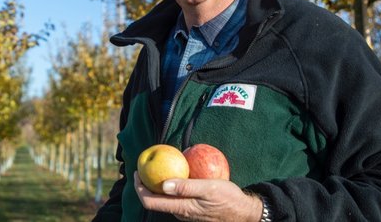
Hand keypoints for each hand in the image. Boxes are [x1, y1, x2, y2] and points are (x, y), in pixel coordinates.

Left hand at [134, 171, 262, 220]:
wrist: (243, 213)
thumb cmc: (228, 199)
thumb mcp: (209, 188)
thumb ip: (186, 187)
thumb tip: (163, 184)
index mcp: (181, 208)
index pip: (150, 202)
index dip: (139, 188)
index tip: (136, 173)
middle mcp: (180, 212)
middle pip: (154, 201)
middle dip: (145, 185)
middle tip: (144, 167)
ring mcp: (185, 213)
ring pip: (164, 200)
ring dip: (157, 185)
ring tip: (157, 168)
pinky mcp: (191, 210)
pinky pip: (174, 198)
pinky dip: (169, 187)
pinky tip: (175, 174)